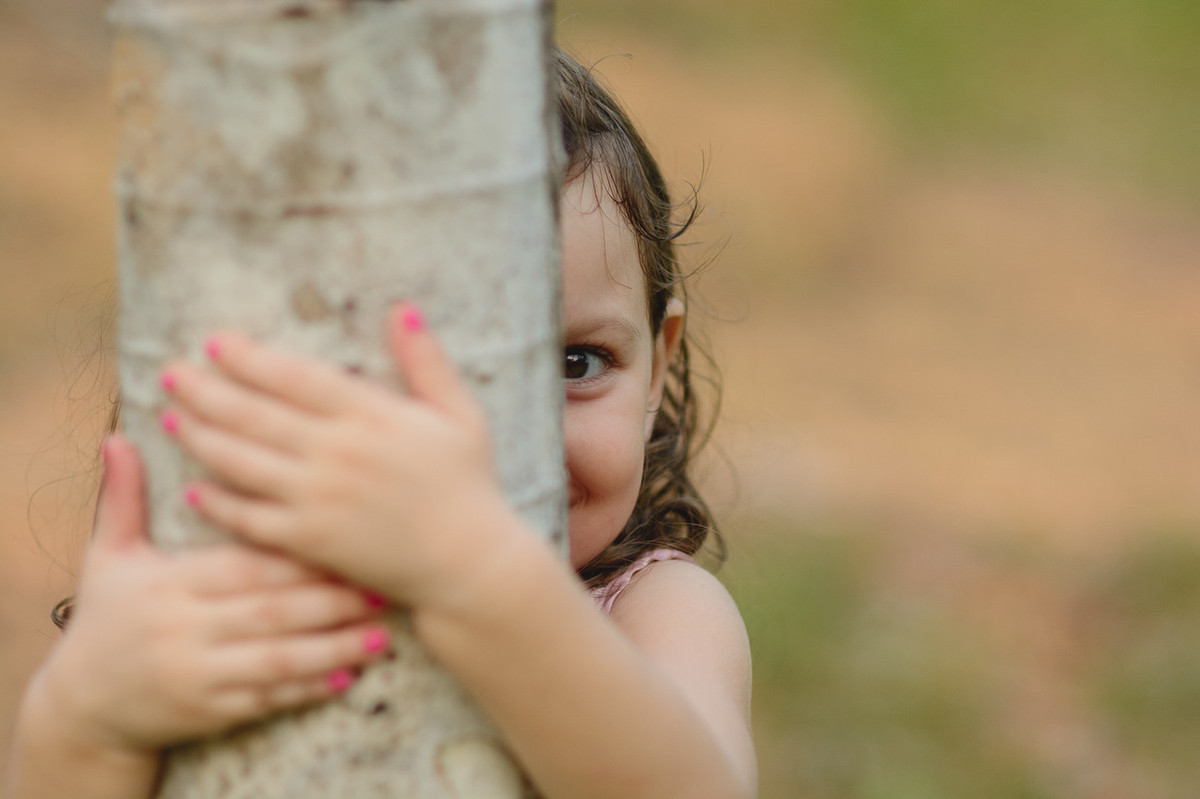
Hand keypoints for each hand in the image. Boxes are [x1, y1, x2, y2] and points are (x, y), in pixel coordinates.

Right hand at [35, 433, 388, 754]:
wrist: (82, 704)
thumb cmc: (106, 617)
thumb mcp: (107, 557)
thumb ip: (123, 499)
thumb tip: (117, 438)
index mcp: (170, 584)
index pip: (243, 565)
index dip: (294, 556)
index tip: (345, 539)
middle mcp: (186, 630)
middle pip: (270, 612)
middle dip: (330, 601)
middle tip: (381, 585)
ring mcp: (199, 675)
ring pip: (277, 660)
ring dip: (333, 648)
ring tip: (381, 634)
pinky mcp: (209, 713)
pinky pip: (266, 700)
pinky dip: (306, 690)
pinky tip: (347, 678)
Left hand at [159, 304, 528, 611]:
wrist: (469, 562)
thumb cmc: (468, 484)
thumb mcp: (459, 414)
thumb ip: (427, 361)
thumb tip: (403, 308)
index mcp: (370, 415)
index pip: (294, 376)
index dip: (249, 358)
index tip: (215, 342)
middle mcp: (336, 452)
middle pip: (254, 414)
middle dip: (206, 390)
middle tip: (172, 371)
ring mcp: (318, 499)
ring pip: (242, 461)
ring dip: (200, 437)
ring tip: (170, 416)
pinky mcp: (310, 541)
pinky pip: (250, 519)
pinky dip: (218, 504)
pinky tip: (194, 489)